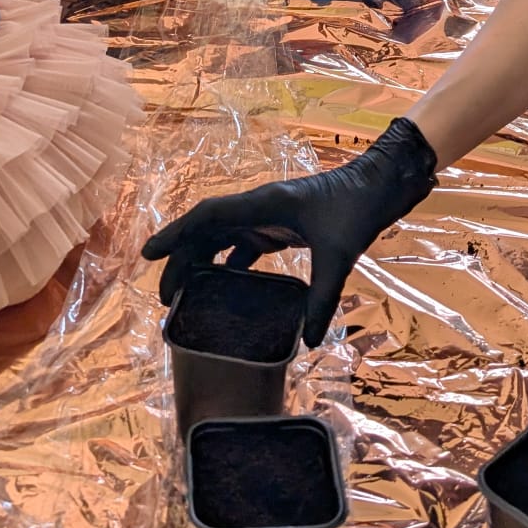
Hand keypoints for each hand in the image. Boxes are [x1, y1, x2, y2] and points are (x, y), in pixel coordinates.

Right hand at [141, 116, 438, 345]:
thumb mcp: (340, 254)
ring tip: (185, 295)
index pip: (206, 216)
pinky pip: (244, 245)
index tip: (148, 255)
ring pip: (222, 237)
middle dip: (182, 260)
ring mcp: (268, 216)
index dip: (175, 234)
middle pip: (207, 231)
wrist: (379, 186)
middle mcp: (258, 207)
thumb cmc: (357, 209)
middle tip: (165, 296)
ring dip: (202, 262)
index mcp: (263, 203)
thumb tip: (307, 341)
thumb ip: (322, 296)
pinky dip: (230, 265)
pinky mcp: (281, 226)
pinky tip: (226, 289)